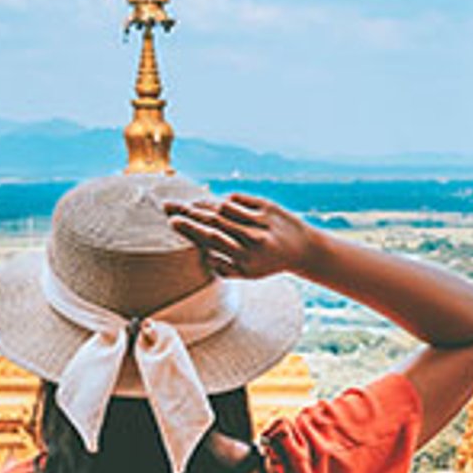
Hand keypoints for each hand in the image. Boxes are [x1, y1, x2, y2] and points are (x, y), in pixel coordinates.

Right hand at [167, 192, 320, 283]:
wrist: (303, 249)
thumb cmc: (268, 262)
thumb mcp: (248, 273)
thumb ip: (224, 268)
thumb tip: (201, 254)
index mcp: (246, 258)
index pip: (212, 239)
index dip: (190, 228)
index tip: (173, 221)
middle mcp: (254, 239)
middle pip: (215, 220)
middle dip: (189, 213)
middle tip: (169, 207)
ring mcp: (261, 221)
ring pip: (225, 207)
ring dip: (204, 204)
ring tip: (190, 205)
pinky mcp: (268, 206)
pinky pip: (238, 199)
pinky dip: (225, 200)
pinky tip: (216, 204)